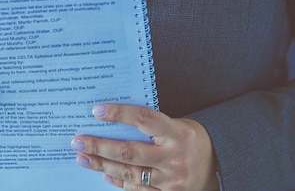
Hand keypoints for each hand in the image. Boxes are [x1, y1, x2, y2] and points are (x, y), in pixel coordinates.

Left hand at [71, 104, 217, 190]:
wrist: (216, 163)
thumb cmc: (188, 137)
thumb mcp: (175, 124)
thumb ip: (149, 124)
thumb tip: (113, 120)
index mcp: (176, 132)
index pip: (143, 119)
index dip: (119, 114)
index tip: (97, 111)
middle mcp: (173, 157)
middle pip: (130, 152)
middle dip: (101, 146)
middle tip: (78, 140)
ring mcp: (171, 180)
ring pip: (130, 173)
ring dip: (103, 165)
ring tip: (82, 157)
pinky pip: (138, 190)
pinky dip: (119, 183)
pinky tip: (104, 175)